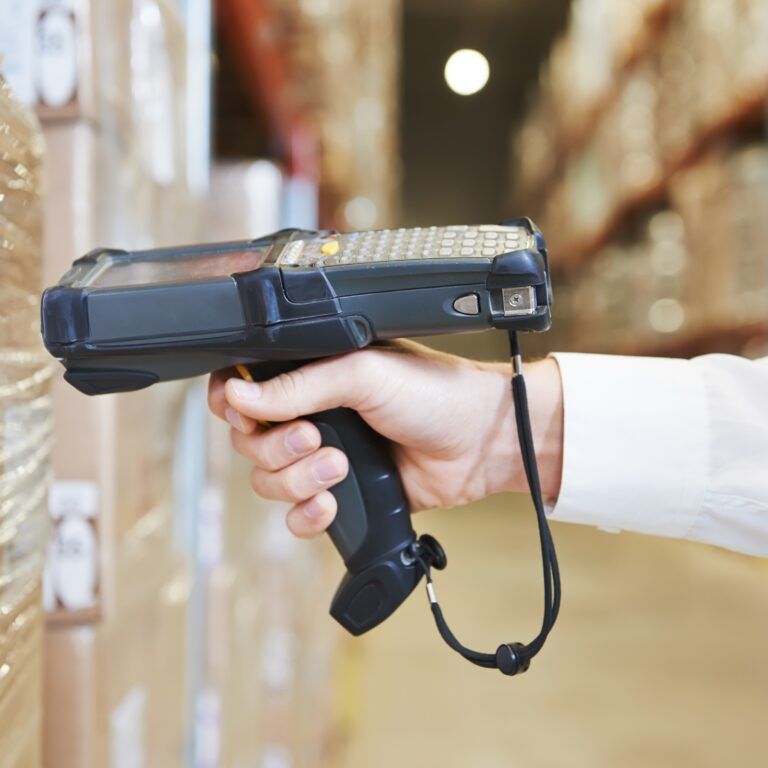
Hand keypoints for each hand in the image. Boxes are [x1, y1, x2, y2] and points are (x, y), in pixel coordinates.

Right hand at [208, 341, 563, 538]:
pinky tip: (330, 504)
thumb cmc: (433, 393)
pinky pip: (298, 517)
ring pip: (270, 482)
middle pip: (249, 442)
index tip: (247, 414)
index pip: (244, 389)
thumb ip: (299, 385)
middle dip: (276, 447)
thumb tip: (236, 394)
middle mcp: (311, 415)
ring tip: (340, 466)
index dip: (233, 404)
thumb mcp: (363, 373)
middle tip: (315, 437)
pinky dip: (306, 516)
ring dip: (298, 480)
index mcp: (311, 375)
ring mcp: (323, 458)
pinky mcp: (341, 496)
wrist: (479, 442)